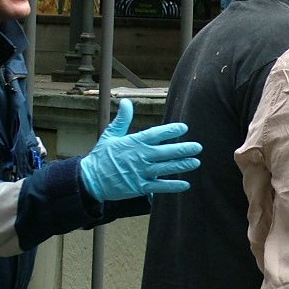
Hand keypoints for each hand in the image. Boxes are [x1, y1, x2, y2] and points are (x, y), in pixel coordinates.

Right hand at [79, 99, 202, 201]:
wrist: (90, 179)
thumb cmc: (102, 156)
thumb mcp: (110, 135)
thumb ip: (122, 119)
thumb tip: (127, 102)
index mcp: (134, 143)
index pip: (155, 134)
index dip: (170, 131)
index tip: (184, 128)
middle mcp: (140, 157)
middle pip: (165, 152)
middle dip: (183, 149)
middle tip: (198, 147)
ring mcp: (141, 173)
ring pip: (166, 169)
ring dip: (182, 165)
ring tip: (196, 162)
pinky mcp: (140, 187)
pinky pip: (160, 187)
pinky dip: (173, 186)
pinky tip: (185, 185)